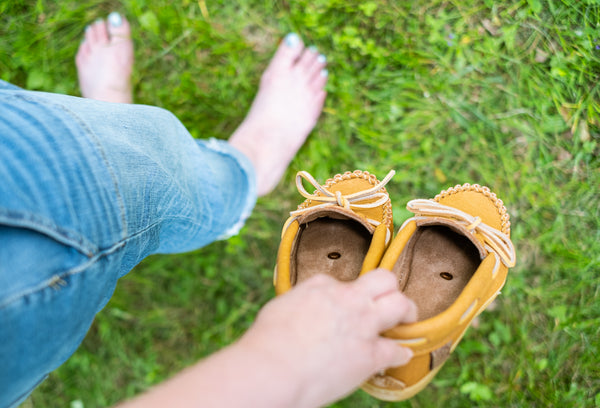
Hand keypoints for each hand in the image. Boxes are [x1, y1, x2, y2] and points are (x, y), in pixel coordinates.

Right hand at [239, 268, 416, 406]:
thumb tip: (302, 311)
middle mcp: (347, 298)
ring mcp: (363, 325)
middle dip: (389, 288)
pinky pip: (398, 350)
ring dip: (407, 311)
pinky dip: (400, 353)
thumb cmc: (267, 342)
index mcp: (322, 285)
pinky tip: (400, 356)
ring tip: (406, 319)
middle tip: (390, 300)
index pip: (344, 281)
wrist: (273, 369)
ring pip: (400, 304)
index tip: (343, 307)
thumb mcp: (280, 307)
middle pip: (384, 279)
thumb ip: (300, 304)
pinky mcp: (371, 354)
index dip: (345, 295)